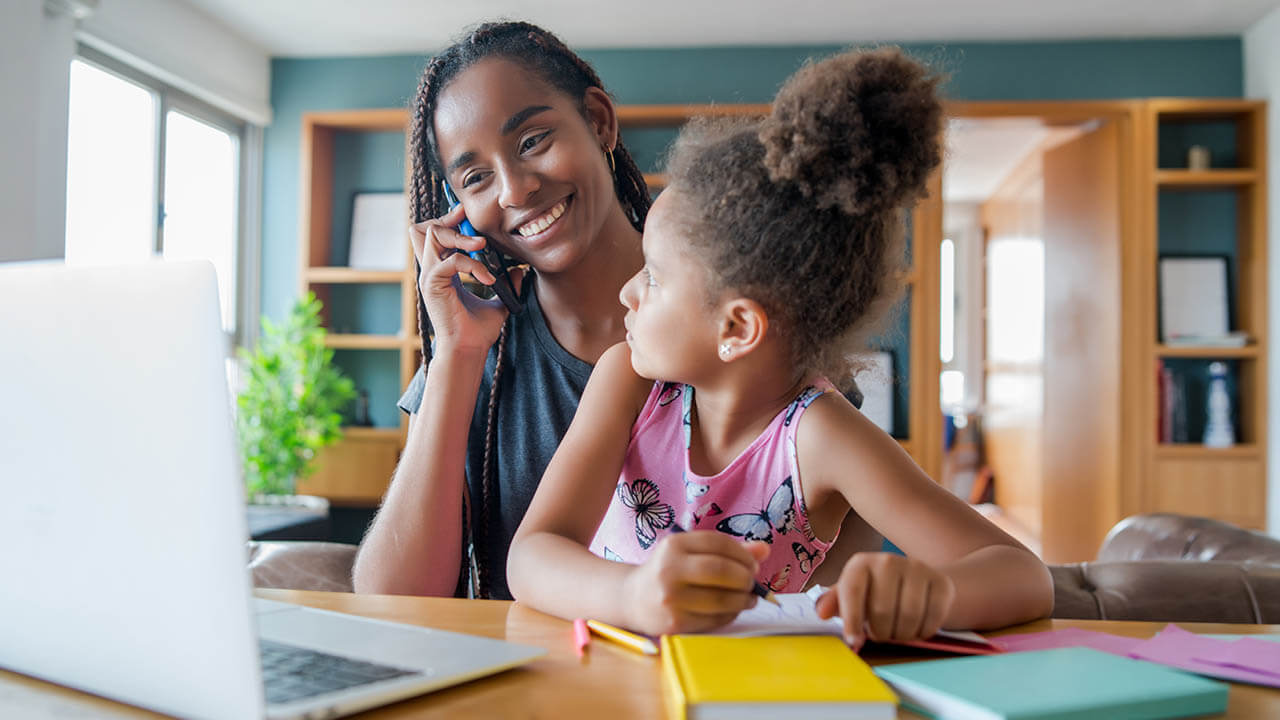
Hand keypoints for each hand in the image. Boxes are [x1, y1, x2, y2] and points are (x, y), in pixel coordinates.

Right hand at [408, 204, 525, 355]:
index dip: (449, 221)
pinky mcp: (433, 285)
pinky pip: (451, 260)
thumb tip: (521, 270)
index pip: (434, 235)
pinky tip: (488, 278)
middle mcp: (431, 271)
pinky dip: (472, 264)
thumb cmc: (478, 331)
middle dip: (449, 220)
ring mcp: (429, 277)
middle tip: (471, 225)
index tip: (467, 215)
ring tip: (482, 246)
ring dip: (461, 237)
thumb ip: (507, 284)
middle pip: (425, 228)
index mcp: (441, 271)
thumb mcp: (497, 302)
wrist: (469, 350)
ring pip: (433, 236)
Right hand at [621, 530, 769, 635]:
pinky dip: (730, 615)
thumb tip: (764, 550)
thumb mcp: (691, 554)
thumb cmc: (669, 572)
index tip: (753, 564)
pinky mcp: (674, 623)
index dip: (743, 554)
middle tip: (752, 582)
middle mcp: (669, 569)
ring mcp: (670, 598)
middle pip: (720, 570)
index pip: (718, 543)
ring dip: (743, 599)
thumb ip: (727, 550)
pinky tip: (732, 610)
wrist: (633, 600)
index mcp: (674, 545)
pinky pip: (714, 619)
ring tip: (748, 598)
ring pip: (721, 599)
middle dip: (745, 577)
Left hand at [814, 552, 955, 650]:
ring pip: (908, 617)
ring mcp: (917, 569)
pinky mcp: (941, 582)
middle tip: (879, 633)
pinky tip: (916, 627)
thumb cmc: (876, 592)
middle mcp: (887, 561)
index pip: (852, 591)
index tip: (854, 641)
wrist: (918, 580)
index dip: (852, 620)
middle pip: (881, 611)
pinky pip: (932, 619)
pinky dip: (923, 632)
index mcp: (860, 564)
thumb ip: (835, 603)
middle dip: (879, 632)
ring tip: (896, 631)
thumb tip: (822, 612)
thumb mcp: (852, 594)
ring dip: (901, 635)